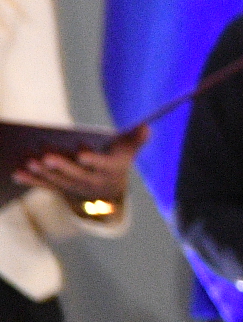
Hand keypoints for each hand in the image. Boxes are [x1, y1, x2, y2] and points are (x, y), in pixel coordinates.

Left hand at [15, 127, 142, 208]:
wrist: (106, 194)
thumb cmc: (116, 162)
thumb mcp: (128, 152)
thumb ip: (136, 139)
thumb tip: (147, 126)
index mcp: (109, 171)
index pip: (101, 166)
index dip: (92, 161)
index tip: (82, 153)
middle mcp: (92, 182)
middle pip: (76, 175)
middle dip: (61, 166)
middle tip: (47, 156)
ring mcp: (74, 187)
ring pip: (58, 181)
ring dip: (43, 173)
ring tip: (30, 161)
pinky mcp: (59, 189)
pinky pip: (44, 186)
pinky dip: (31, 180)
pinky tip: (17, 173)